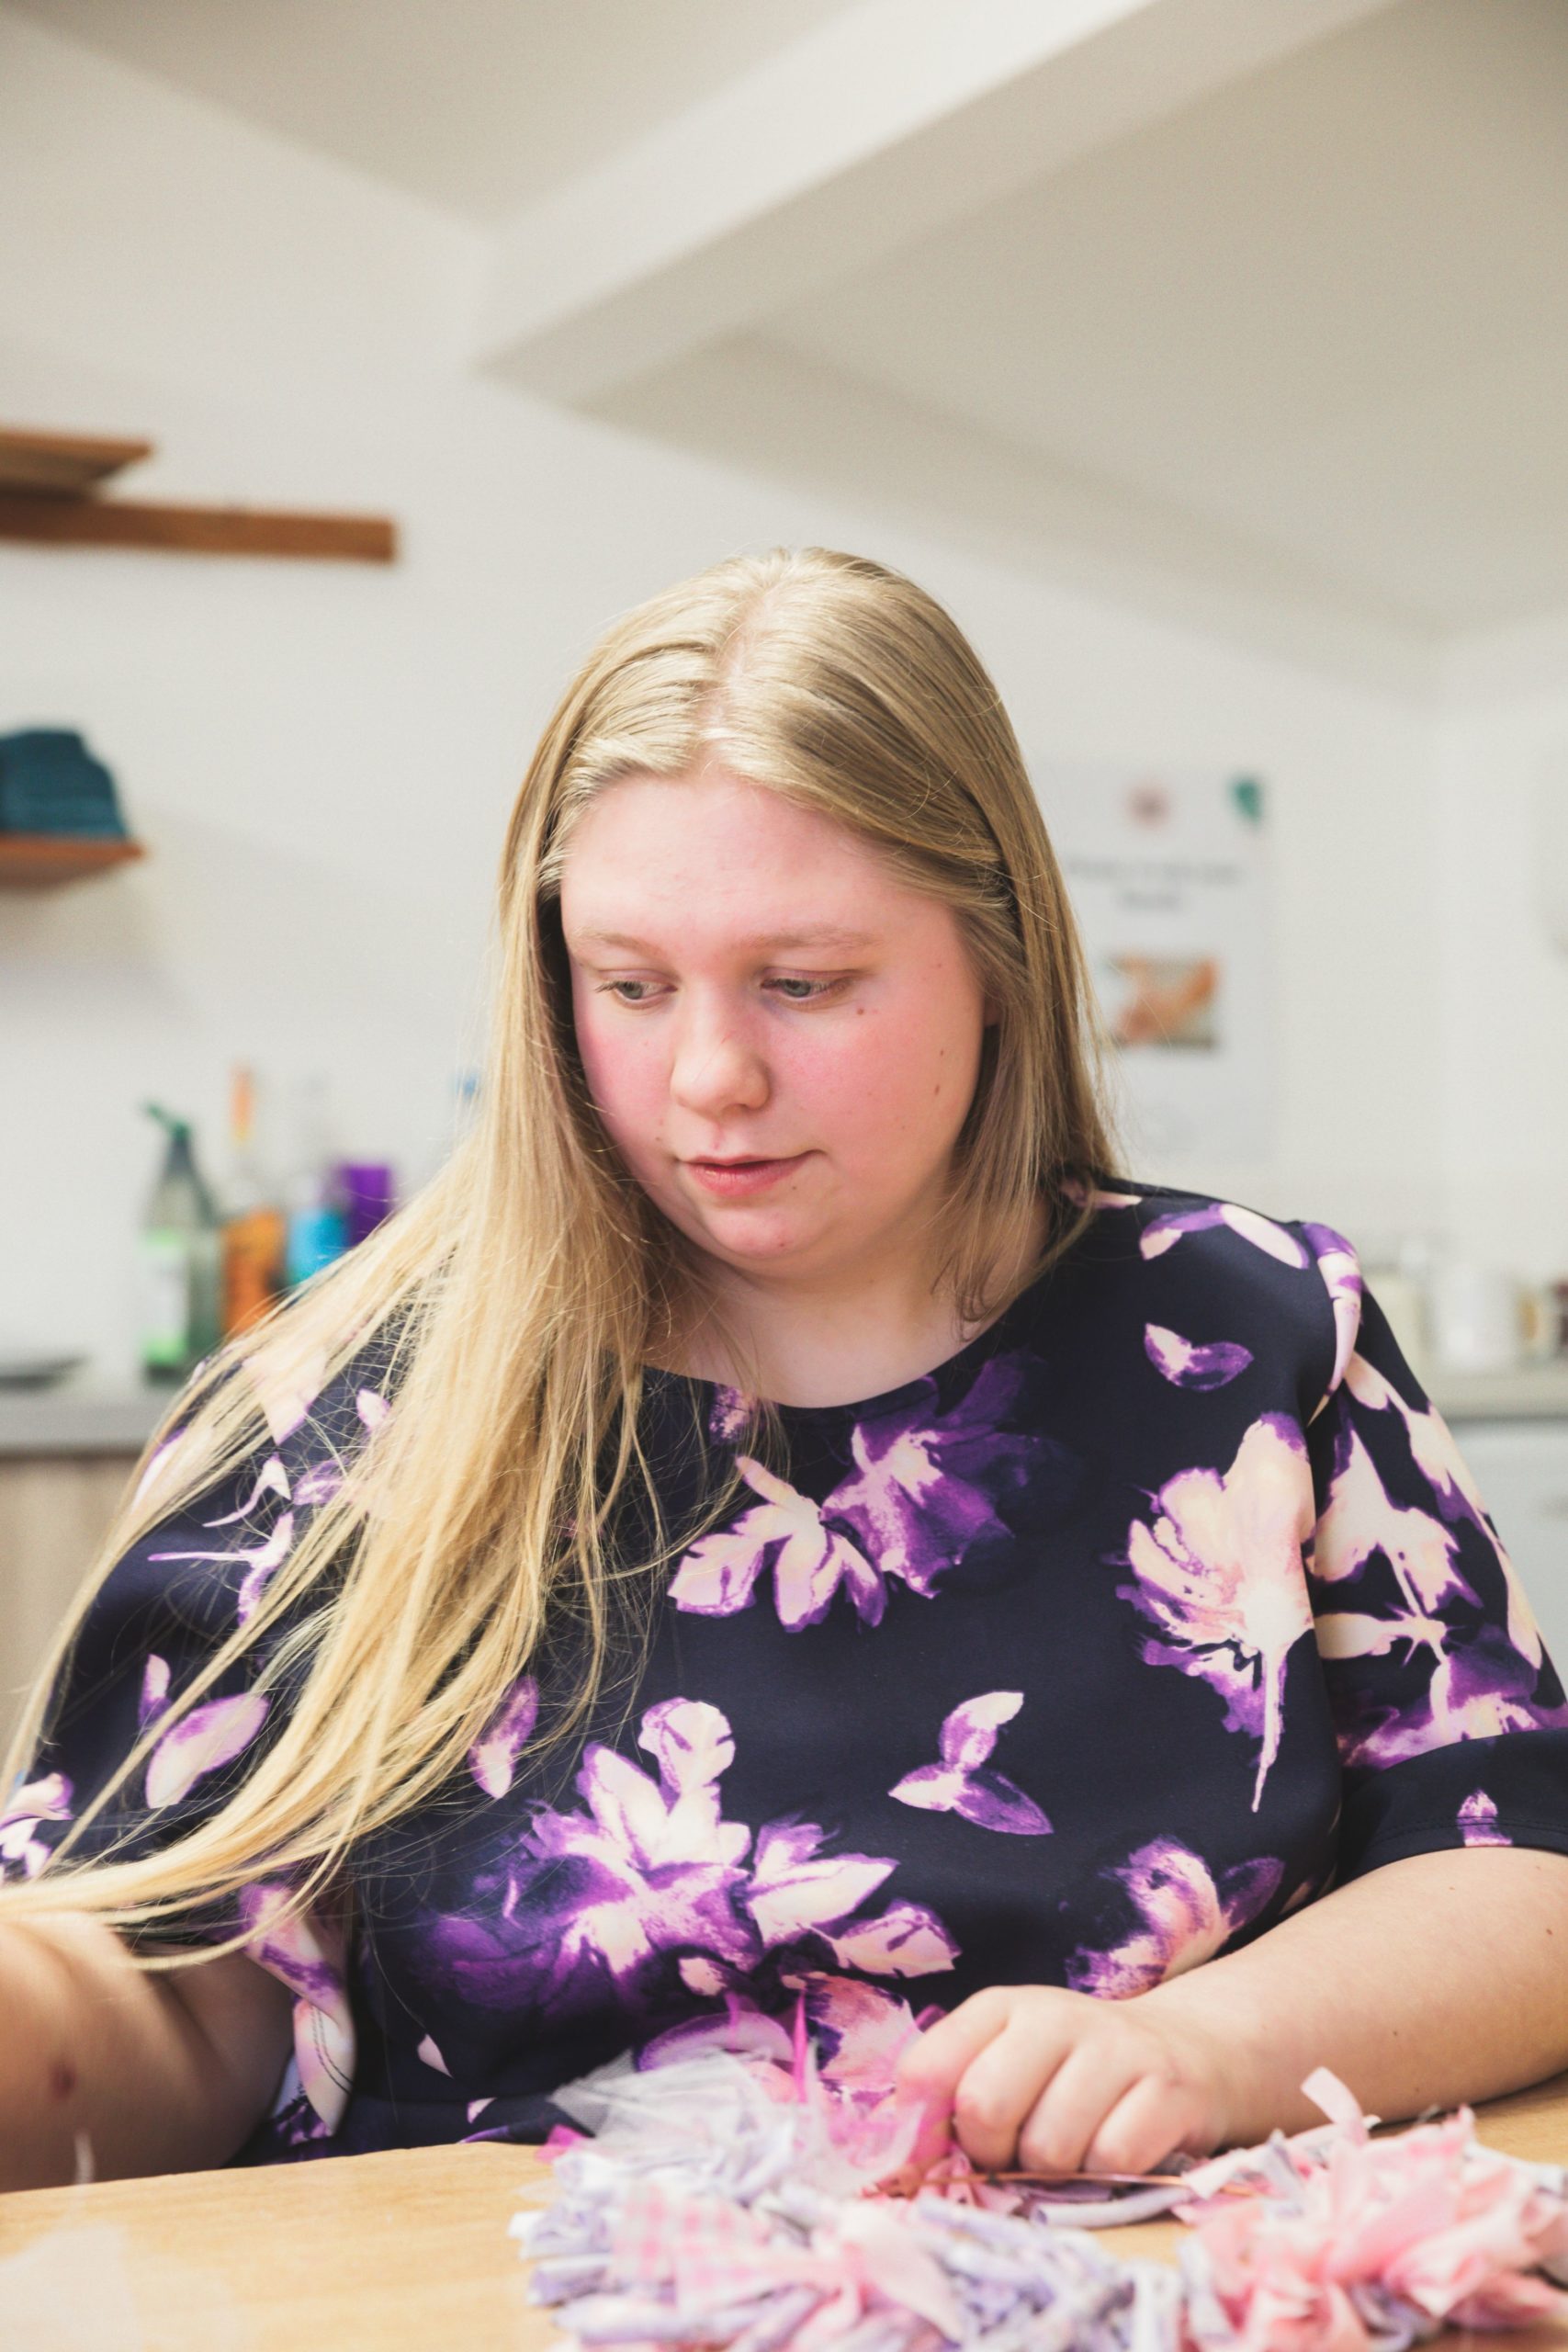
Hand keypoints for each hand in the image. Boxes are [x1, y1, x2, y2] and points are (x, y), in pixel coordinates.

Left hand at [892, 1982, 1242, 2178]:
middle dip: (992, 2153)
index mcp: (1001, 2007)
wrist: (1185, 2051)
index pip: (927, 2070)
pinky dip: (1108, 2175)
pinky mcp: (1168, 2089)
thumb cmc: (1075, 2071)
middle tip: (1017, 2152)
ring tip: (1072, 2146)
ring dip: (1055, 2171)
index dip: (924, 2129)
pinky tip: (1115, 2149)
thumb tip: (904, 2163)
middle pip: (985, 2107)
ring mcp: (1116, 2048)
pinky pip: (1112, 2161)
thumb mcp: (1008, 2062)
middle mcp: (1055, 2015)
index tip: (944, 2151)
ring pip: (1049, 2147)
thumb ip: (953, 2099)